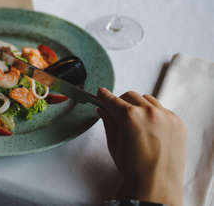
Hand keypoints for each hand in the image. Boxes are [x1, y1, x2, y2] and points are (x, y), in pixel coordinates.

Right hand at [97, 88, 185, 205]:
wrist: (156, 185)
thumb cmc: (134, 168)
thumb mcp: (114, 143)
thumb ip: (108, 121)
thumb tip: (103, 109)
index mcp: (130, 117)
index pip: (112, 99)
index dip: (104, 96)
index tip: (101, 93)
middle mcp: (149, 113)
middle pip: (130, 96)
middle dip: (121, 102)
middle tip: (116, 112)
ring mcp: (166, 116)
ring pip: (147, 99)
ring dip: (138, 105)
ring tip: (135, 121)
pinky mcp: (177, 122)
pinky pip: (161, 109)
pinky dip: (153, 113)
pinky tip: (149, 127)